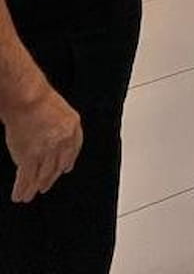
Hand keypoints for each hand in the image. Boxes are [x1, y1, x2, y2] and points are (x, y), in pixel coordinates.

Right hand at [4, 85, 81, 201]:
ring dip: (34, 188)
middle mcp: (63, 141)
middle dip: (50, 179)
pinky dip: (22, 188)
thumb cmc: (39, 101)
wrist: (27, 99)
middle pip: (57, 166)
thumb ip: (61, 128)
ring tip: (29, 195)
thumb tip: (54, 143)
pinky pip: (26, 178)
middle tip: (45, 187)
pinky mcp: (30, 157)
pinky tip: (19, 195)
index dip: (68, 162)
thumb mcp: (61, 112)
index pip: (73, 150)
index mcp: (73, 128)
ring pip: (41, 175)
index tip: (65, 169)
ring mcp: (47, 151)